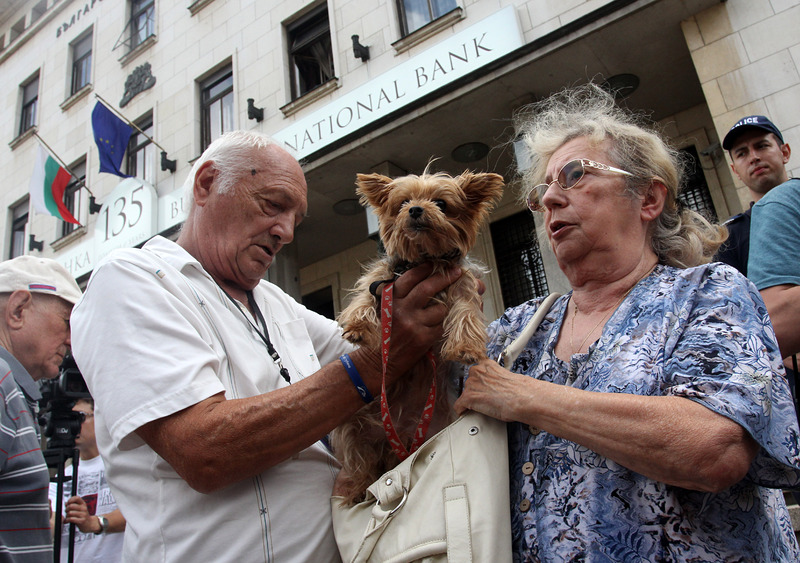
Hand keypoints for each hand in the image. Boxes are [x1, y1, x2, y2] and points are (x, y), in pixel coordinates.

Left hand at [63, 496, 100, 533]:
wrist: (89, 524)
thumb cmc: (81, 515)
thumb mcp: (80, 508)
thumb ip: (73, 505)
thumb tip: (66, 503)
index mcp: (83, 504)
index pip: (76, 498)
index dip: (70, 500)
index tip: (67, 504)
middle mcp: (84, 508)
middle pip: (71, 506)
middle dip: (66, 509)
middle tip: (67, 512)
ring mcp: (83, 514)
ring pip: (70, 513)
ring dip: (66, 516)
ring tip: (68, 517)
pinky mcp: (81, 521)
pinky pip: (71, 519)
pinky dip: (66, 520)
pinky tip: (67, 521)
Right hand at [381, 263, 461, 381]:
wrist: (380, 361)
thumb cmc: (385, 333)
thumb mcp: (386, 309)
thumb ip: (401, 295)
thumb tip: (424, 278)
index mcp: (391, 299)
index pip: (410, 277)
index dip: (425, 268)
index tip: (435, 264)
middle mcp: (401, 309)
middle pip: (428, 288)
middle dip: (445, 278)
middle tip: (456, 272)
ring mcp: (413, 324)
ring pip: (440, 309)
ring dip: (442, 310)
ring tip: (436, 315)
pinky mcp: (423, 338)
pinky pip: (441, 326)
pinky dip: (440, 326)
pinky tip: (432, 329)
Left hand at [454, 360, 527, 419]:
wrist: (523, 398)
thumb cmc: (520, 390)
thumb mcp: (507, 377)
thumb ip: (496, 378)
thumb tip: (496, 387)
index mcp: (487, 364)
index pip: (477, 372)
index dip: (480, 383)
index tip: (483, 389)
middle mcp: (477, 371)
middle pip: (469, 383)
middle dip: (476, 392)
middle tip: (486, 400)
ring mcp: (471, 384)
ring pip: (465, 394)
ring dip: (471, 401)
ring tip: (483, 408)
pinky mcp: (469, 397)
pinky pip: (459, 406)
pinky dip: (462, 411)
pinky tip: (467, 413)